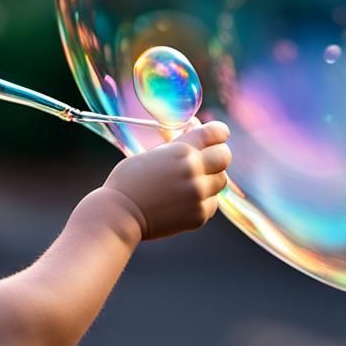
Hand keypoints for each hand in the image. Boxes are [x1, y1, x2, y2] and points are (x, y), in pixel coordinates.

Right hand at [102, 120, 230, 239]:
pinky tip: (185, 200)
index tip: (218, 136)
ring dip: (210, 178)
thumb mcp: (152, 153)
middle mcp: (194, 170)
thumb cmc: (129, 181)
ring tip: (191, 182)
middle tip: (207, 159)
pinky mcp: (199, 215)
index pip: (216, 133)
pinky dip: (204, 200)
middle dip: (217, 155)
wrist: (120, 214)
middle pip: (225, 156)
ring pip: (221, 180)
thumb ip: (178, 144)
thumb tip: (196, 130)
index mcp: (182, 150)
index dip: (218, 133)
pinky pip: (212, 202)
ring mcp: (198, 194)